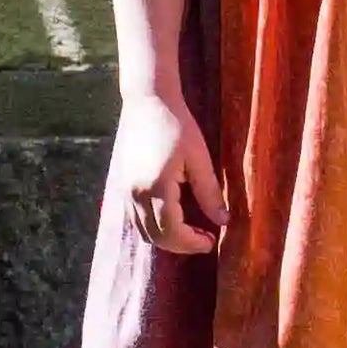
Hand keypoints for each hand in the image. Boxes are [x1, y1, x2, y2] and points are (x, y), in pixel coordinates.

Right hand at [112, 93, 227, 253]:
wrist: (147, 102)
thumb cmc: (177, 125)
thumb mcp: (199, 158)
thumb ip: (210, 192)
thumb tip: (222, 221)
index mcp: (156, 188)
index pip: (172, 232)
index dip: (192, 243)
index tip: (212, 241)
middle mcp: (135, 194)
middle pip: (156, 237)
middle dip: (181, 245)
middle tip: (205, 238)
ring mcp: (126, 192)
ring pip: (144, 232)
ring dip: (167, 238)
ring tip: (191, 230)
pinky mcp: (123, 187)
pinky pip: (137, 219)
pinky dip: (155, 226)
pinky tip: (174, 217)